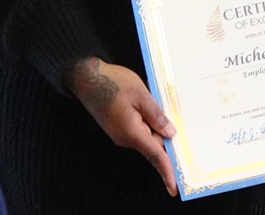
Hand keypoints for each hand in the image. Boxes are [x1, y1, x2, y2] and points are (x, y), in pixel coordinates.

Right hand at [64, 56, 177, 196]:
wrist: (86, 77)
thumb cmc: (113, 82)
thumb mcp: (141, 95)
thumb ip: (156, 115)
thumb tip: (170, 133)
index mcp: (131, 132)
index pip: (155, 155)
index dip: (167, 171)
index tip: (174, 188)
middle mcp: (125, 137)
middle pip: (153, 144)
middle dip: (166, 137)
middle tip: (177, 122)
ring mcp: (120, 133)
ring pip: (147, 135)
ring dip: (156, 125)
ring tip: (157, 103)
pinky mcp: (119, 126)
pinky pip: (139, 129)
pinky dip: (148, 122)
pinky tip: (149, 106)